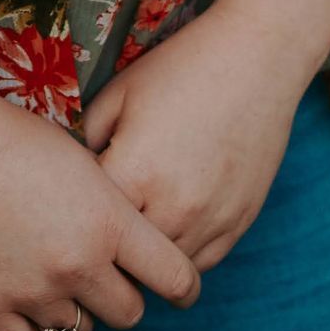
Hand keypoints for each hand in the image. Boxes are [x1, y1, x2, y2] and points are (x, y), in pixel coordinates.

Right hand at [0, 81, 201, 330]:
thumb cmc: (7, 136)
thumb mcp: (79, 157)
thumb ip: (111, 205)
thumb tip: (136, 242)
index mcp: (107, 219)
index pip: (175, 277)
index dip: (183, 286)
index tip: (179, 290)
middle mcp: (77, 263)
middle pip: (128, 313)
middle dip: (119, 295)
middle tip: (99, 274)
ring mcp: (32, 291)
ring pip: (78, 330)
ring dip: (71, 308)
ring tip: (48, 272)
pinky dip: (27, 325)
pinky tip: (18, 290)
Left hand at [80, 9, 311, 271]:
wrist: (255, 59)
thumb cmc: (181, 68)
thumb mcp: (120, 92)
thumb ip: (89, 138)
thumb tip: (74, 175)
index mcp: (135, 173)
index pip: (89, 219)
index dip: (77, 210)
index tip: (74, 201)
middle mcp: (173, 208)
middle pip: (125, 256)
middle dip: (109, 241)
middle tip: (98, 224)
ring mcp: (210, 221)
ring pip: (164, 271)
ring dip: (146, 257)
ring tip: (133, 231)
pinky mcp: (239, 223)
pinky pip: (200, 264)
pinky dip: (180, 254)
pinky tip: (169, 229)